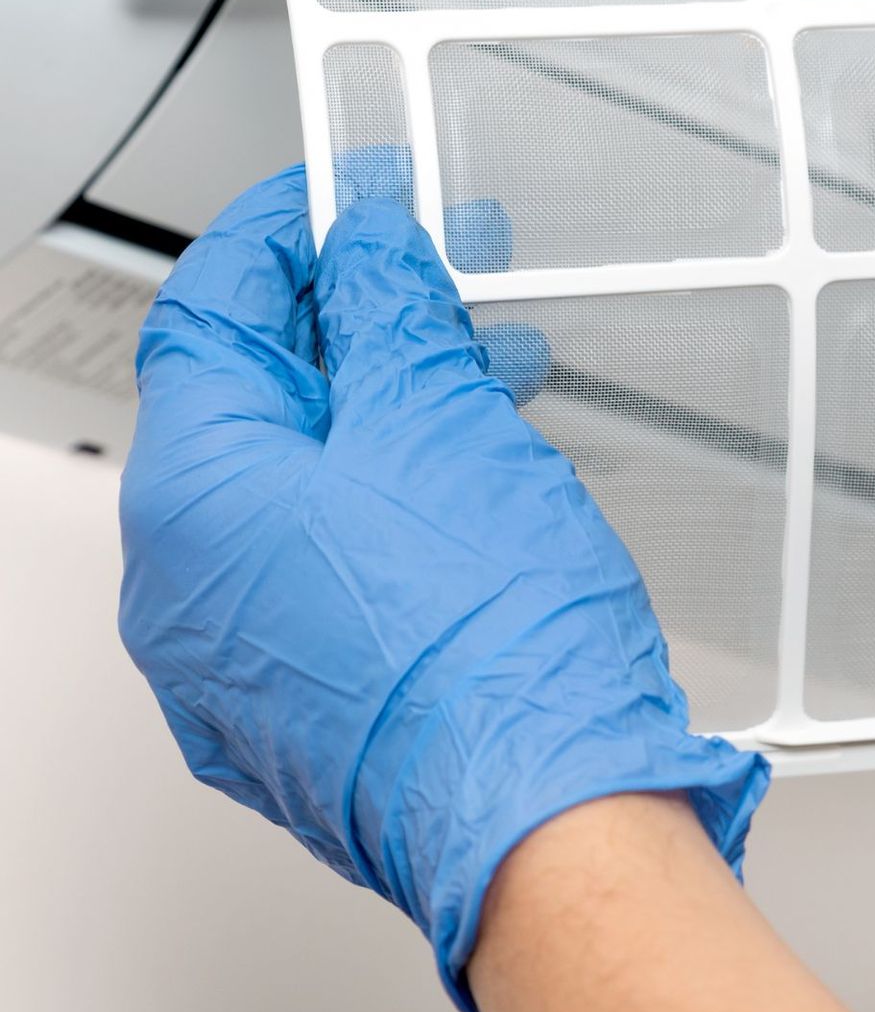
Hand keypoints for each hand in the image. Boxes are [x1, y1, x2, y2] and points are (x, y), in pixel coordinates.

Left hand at [117, 166, 766, 1011]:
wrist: (549, 811)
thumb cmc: (489, 644)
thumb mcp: (441, 420)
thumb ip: (388, 313)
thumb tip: (365, 251)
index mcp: (193, 500)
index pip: (207, 316)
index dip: (278, 238)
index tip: (338, 200)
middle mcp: (188, 590)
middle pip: (252, 405)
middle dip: (350, 323)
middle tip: (427, 271)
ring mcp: (241, 662)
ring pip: (299, 490)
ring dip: (385, 409)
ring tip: (481, 369)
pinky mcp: (308, 705)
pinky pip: (327, 567)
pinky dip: (388, 498)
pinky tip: (469, 473)